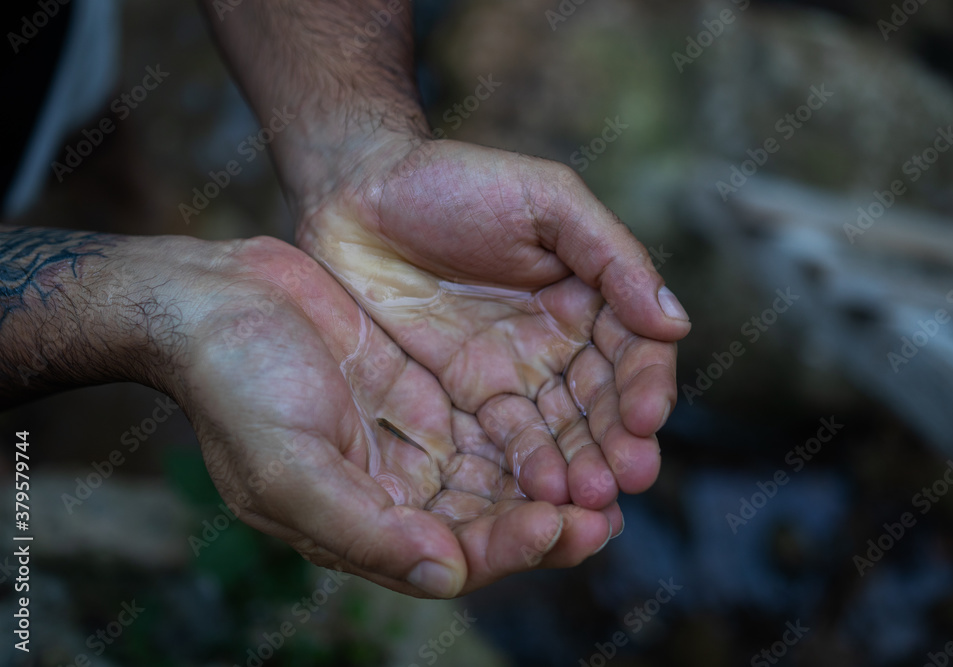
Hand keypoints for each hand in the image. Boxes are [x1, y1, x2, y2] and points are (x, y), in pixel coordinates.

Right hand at [172, 235, 615, 597]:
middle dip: (550, 517)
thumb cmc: (234, 385)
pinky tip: (573, 410)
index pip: (453, 555)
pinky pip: (489, 417)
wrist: (211, 300)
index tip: (560, 522)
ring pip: (498, 471)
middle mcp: (394, 491)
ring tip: (611, 464)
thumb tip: (447, 576)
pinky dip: (530, 422)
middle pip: (489, 519)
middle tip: (610, 504)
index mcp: (361, 524)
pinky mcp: (421, 393)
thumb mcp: (288, 466)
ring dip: (550, 472)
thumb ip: (364, 530)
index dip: (510, 546)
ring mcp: (410, 441)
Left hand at [297, 137, 690, 510]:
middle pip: (601, 404)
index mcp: (590, 295)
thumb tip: (676, 322)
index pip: (634, 351)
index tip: (647, 419)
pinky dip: (524, 467)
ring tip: (587, 502)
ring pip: (558, 431)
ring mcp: (512, 373)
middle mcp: (559, 342)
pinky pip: (502, 439)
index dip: (645, 386)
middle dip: (616, 443)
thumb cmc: (456, 181)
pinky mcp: (464, 396)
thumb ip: (611, 256)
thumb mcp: (546, 200)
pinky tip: (539, 494)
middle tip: (625, 481)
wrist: (358, 194)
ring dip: (578, 467)